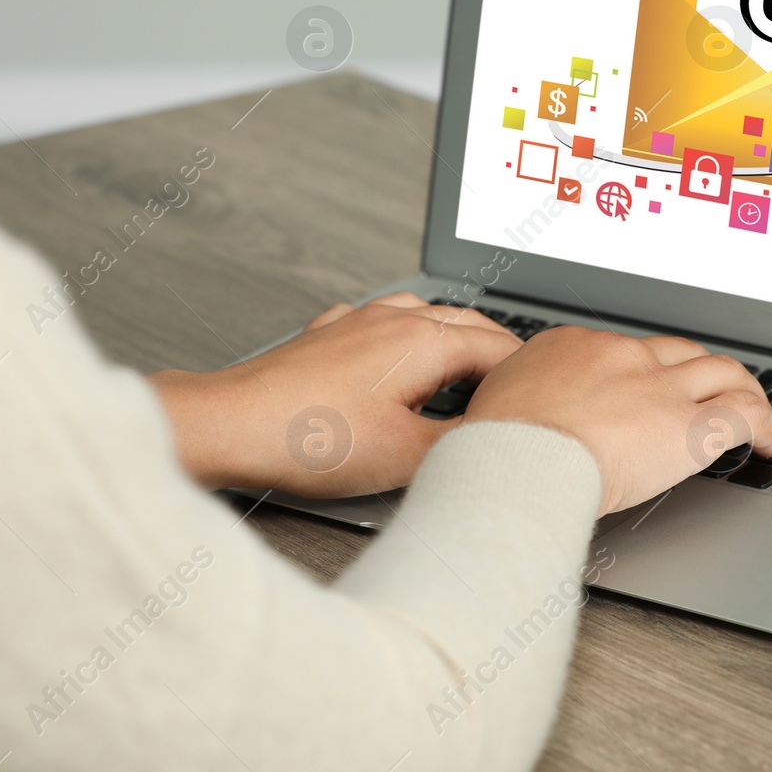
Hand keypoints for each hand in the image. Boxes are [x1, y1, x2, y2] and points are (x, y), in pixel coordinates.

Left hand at [150, 293, 518, 493]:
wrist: (230, 425)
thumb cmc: (306, 438)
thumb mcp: (407, 456)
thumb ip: (464, 443)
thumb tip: (498, 439)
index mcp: (424, 341)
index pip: (500, 348)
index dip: (527, 376)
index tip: (542, 397)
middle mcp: (393, 319)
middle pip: (466, 323)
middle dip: (496, 351)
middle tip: (516, 383)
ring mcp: (356, 322)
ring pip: (423, 315)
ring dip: (451, 337)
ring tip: (465, 367)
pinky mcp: (325, 337)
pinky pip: (379, 323)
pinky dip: (403, 338)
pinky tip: (395, 360)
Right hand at [462, 326, 771, 515]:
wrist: (517, 462)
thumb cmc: (497, 448)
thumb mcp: (497, 405)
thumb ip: (522, 401)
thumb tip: (517, 416)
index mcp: (573, 346)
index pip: (623, 349)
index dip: (643, 370)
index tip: (646, 389)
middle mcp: (621, 356)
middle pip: (678, 350)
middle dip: (699, 370)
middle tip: (708, 390)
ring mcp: (658, 387)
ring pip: (721, 371)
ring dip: (741, 388)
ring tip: (752, 409)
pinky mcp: (688, 426)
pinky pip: (743, 414)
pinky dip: (764, 424)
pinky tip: (768, 442)